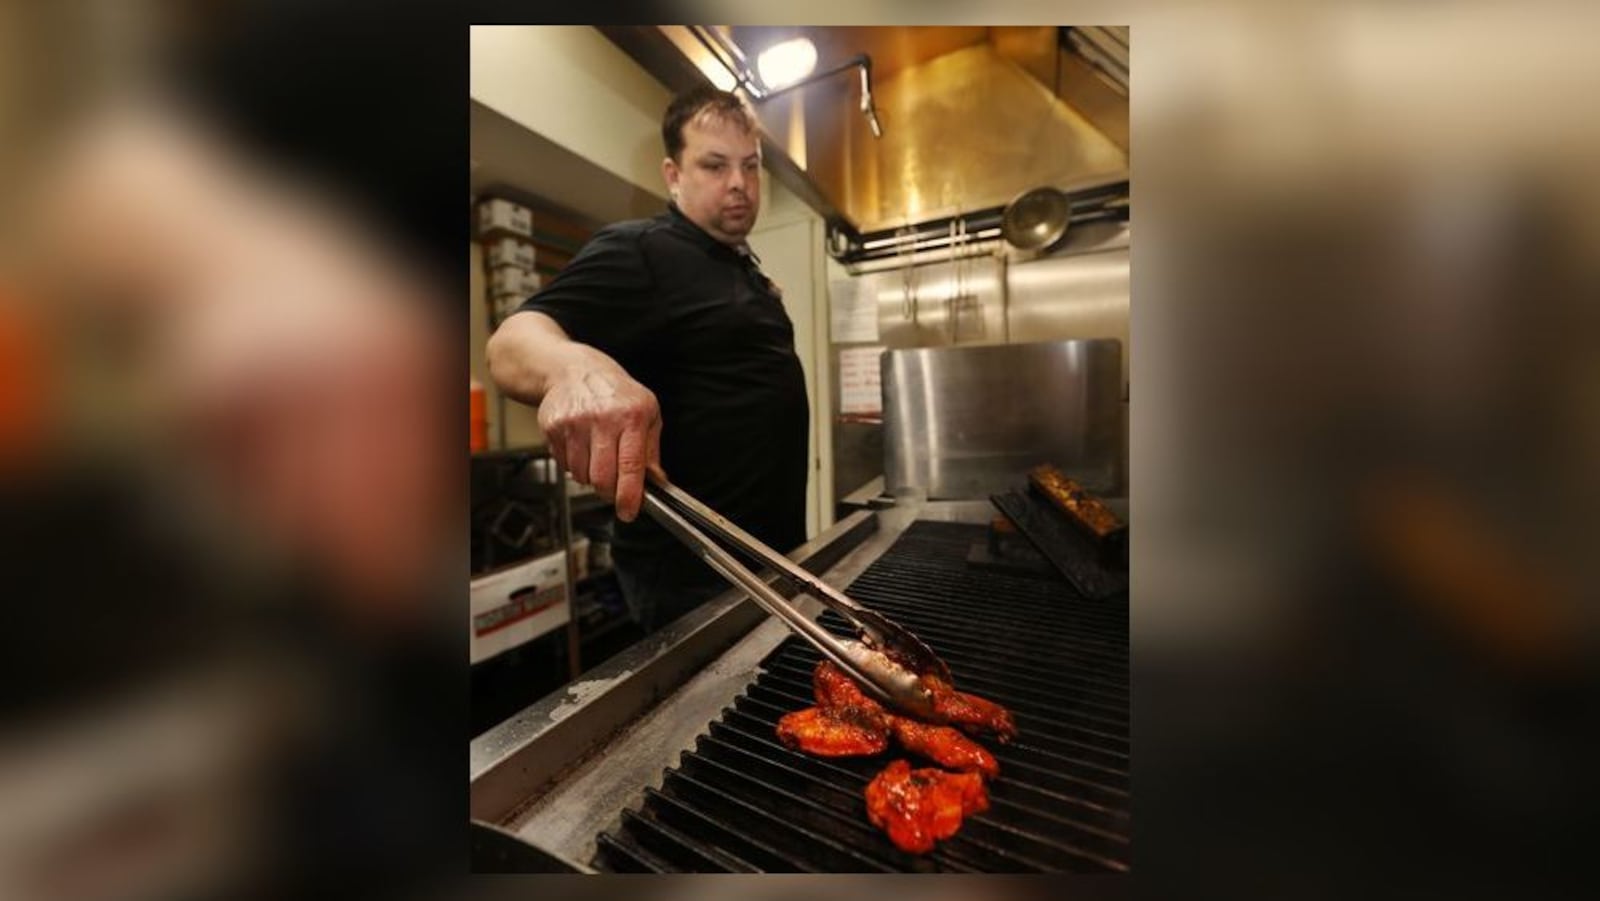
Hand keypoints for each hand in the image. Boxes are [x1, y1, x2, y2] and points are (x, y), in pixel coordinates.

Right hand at [538, 366, 660, 520]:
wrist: (573, 369)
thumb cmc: (615, 392)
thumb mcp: (647, 412)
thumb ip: (651, 450)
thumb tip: (657, 482)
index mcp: (631, 416)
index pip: (631, 465)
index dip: (629, 495)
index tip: (629, 511)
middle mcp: (602, 418)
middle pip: (602, 477)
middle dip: (608, 492)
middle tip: (613, 489)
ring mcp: (575, 422)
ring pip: (581, 475)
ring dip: (590, 477)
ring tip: (597, 455)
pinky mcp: (554, 427)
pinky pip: (564, 464)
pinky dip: (574, 465)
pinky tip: (581, 446)